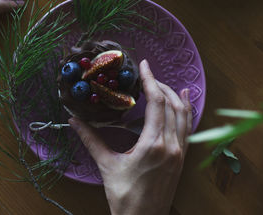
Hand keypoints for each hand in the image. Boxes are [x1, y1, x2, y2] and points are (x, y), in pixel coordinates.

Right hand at [69, 59, 192, 214]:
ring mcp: (180, 152)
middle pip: (172, 104)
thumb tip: (74, 121)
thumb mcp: (107, 165)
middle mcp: (171, 145)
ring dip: (175, 96)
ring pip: (184, 114)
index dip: (150, 80)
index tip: (144, 66)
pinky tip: (185, 101)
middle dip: (160, 85)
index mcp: (153, 144)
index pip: (156, 102)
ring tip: (165, 83)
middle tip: (147, 76)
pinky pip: (188, 127)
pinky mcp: (182, 158)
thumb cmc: (125, 196)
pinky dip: (187, 111)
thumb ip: (91, 140)